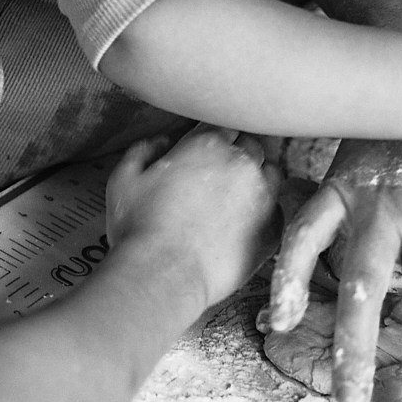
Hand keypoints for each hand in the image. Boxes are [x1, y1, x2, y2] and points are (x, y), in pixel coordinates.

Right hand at [107, 124, 280, 307]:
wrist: (163, 276)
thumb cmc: (140, 228)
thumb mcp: (124, 179)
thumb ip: (143, 150)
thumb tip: (162, 143)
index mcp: (208, 143)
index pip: (224, 124)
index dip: (214, 139)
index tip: (205, 153)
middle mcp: (242, 163)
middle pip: (251, 145)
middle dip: (237, 155)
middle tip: (218, 176)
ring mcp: (263, 196)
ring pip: (271, 174)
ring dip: (256, 180)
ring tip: (235, 199)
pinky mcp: (272, 229)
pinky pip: (278, 210)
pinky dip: (265, 213)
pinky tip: (245, 225)